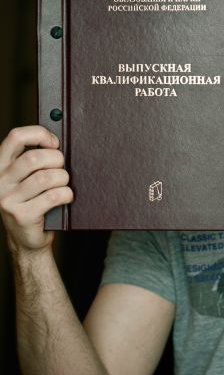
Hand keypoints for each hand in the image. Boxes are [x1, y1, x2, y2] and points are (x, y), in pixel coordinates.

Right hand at [0, 126, 72, 255]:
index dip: (39, 134)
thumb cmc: (33, 202)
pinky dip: (66, 194)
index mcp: (0, 166)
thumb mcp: (26, 178)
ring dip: (63, 179)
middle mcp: (0, 181)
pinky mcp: (22, 215)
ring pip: (46, 177)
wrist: (27, 240)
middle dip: (57, 160)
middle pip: (34, 158)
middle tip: (62, 168)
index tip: (54, 142)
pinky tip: (66, 197)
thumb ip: (35, 160)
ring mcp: (8, 199)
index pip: (15, 136)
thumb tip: (57, 141)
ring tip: (63, 184)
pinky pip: (53, 197)